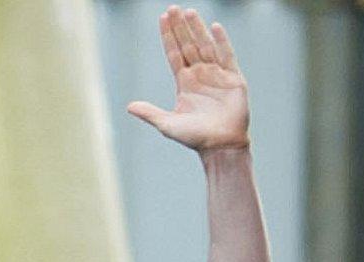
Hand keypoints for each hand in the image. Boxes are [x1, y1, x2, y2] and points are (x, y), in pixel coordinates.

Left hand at [127, 6, 248, 151]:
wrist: (219, 146)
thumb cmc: (194, 137)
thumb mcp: (167, 124)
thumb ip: (150, 113)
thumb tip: (129, 106)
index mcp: (184, 82)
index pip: (174, 53)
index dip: (168, 37)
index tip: (162, 19)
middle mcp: (200, 74)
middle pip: (188, 45)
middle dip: (180, 27)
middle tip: (172, 8)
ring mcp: (217, 75)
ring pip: (205, 46)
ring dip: (197, 29)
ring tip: (188, 12)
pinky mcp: (234, 78)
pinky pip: (227, 55)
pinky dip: (221, 41)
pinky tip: (214, 27)